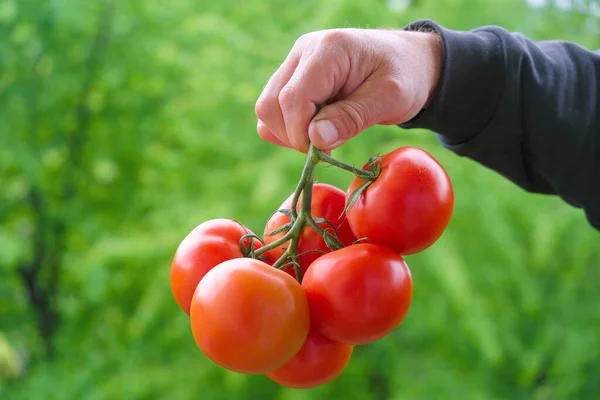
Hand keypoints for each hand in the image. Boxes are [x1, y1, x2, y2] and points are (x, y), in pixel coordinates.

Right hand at [255, 28, 442, 152]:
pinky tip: (316, 129)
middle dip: (294, 135)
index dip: (301, 134)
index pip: (293, 98)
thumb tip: (315, 138)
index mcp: (329, 50)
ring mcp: (295, 62)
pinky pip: (273, 109)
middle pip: (270, 104)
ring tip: (324, 137)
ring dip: (288, 133)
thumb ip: (352, 117)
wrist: (409, 61)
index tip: (326, 151)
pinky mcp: (293, 76)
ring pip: (267, 108)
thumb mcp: (390, 99)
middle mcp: (304, 51)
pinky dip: (287, 127)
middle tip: (327, 146)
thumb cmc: (406, 76)